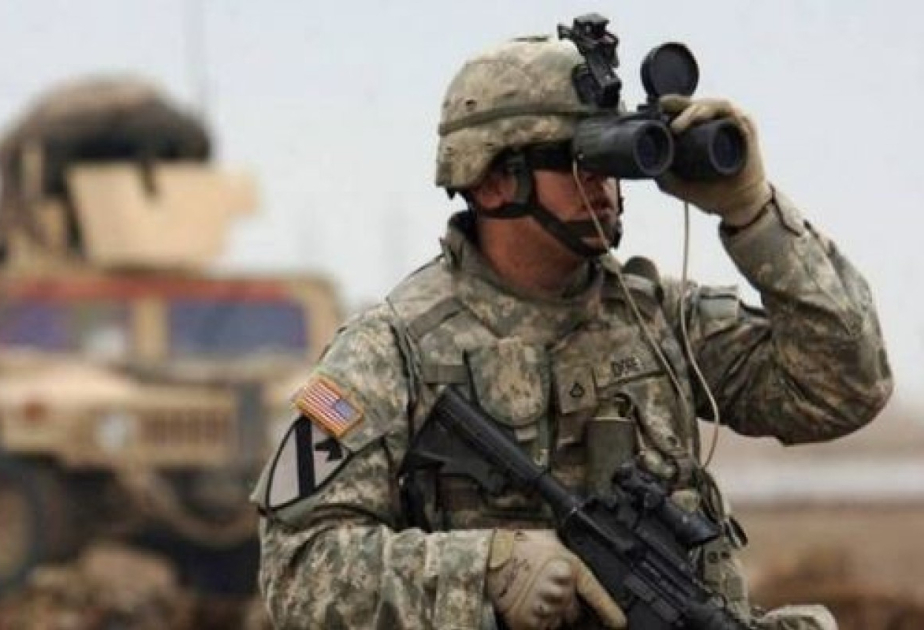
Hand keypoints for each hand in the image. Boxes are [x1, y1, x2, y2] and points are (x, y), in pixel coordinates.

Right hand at [486, 530, 625, 629]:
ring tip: (537, 593)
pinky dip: (537, 620)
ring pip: (558, 621)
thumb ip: (572, 552)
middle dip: (568, 605)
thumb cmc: (520, 545)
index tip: (619, 623)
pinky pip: (541, 627)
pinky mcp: (527, 622)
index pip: (596, 596)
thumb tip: (591, 552)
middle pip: (575, 611)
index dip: (610, 612)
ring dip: (552, 612)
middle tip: (552, 590)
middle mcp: (559, 591)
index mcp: (568, 569)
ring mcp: (544, 609)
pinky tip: (529, 604)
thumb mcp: (553, 539)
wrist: (490, 557)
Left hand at [656, 95, 771, 226]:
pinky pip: (731, 114)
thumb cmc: (709, 192)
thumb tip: (643, 161)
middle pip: (697, 105)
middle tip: (662, 109)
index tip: (657, 106)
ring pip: (712, 107)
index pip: (686, 110)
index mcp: (703, 130)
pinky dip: (717, 113)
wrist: (735, 205)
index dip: (672, 105)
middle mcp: (718, 123)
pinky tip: (703, 117)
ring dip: (693, 111)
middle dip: (678, 104)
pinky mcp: (745, 130)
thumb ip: (661, 174)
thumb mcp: (677, 184)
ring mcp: (732, 124)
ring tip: (677, 126)